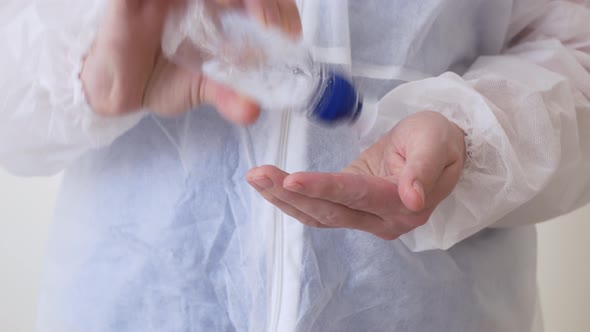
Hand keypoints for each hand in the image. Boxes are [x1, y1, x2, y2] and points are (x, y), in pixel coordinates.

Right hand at [81, 0, 300, 122]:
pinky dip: (182, 3)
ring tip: (256, 21)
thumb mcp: (201, 88)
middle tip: (275, 28)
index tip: (289, 34)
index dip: (279, 8)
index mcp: (214, 7)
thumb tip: (253, 110)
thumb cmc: (155, 76)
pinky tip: (212, 13)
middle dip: (267, 1)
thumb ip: (229, 94)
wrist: (113, 89)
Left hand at [247, 111, 466, 239]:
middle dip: (291, 194)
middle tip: (257, 174)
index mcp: (404, 203)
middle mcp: (383, 219)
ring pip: (320, 215)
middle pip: (331, 210)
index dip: (324, 188)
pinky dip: (292, 201)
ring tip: (255, 177)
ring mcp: (366, 219)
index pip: (357, 195)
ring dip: (284, 199)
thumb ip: (424, 169)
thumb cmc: (439, 139)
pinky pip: (319, 211)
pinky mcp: (352, 210)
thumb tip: (413, 199)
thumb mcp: (437, 142)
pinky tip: (269, 188)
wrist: (437, 148)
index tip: (292, 180)